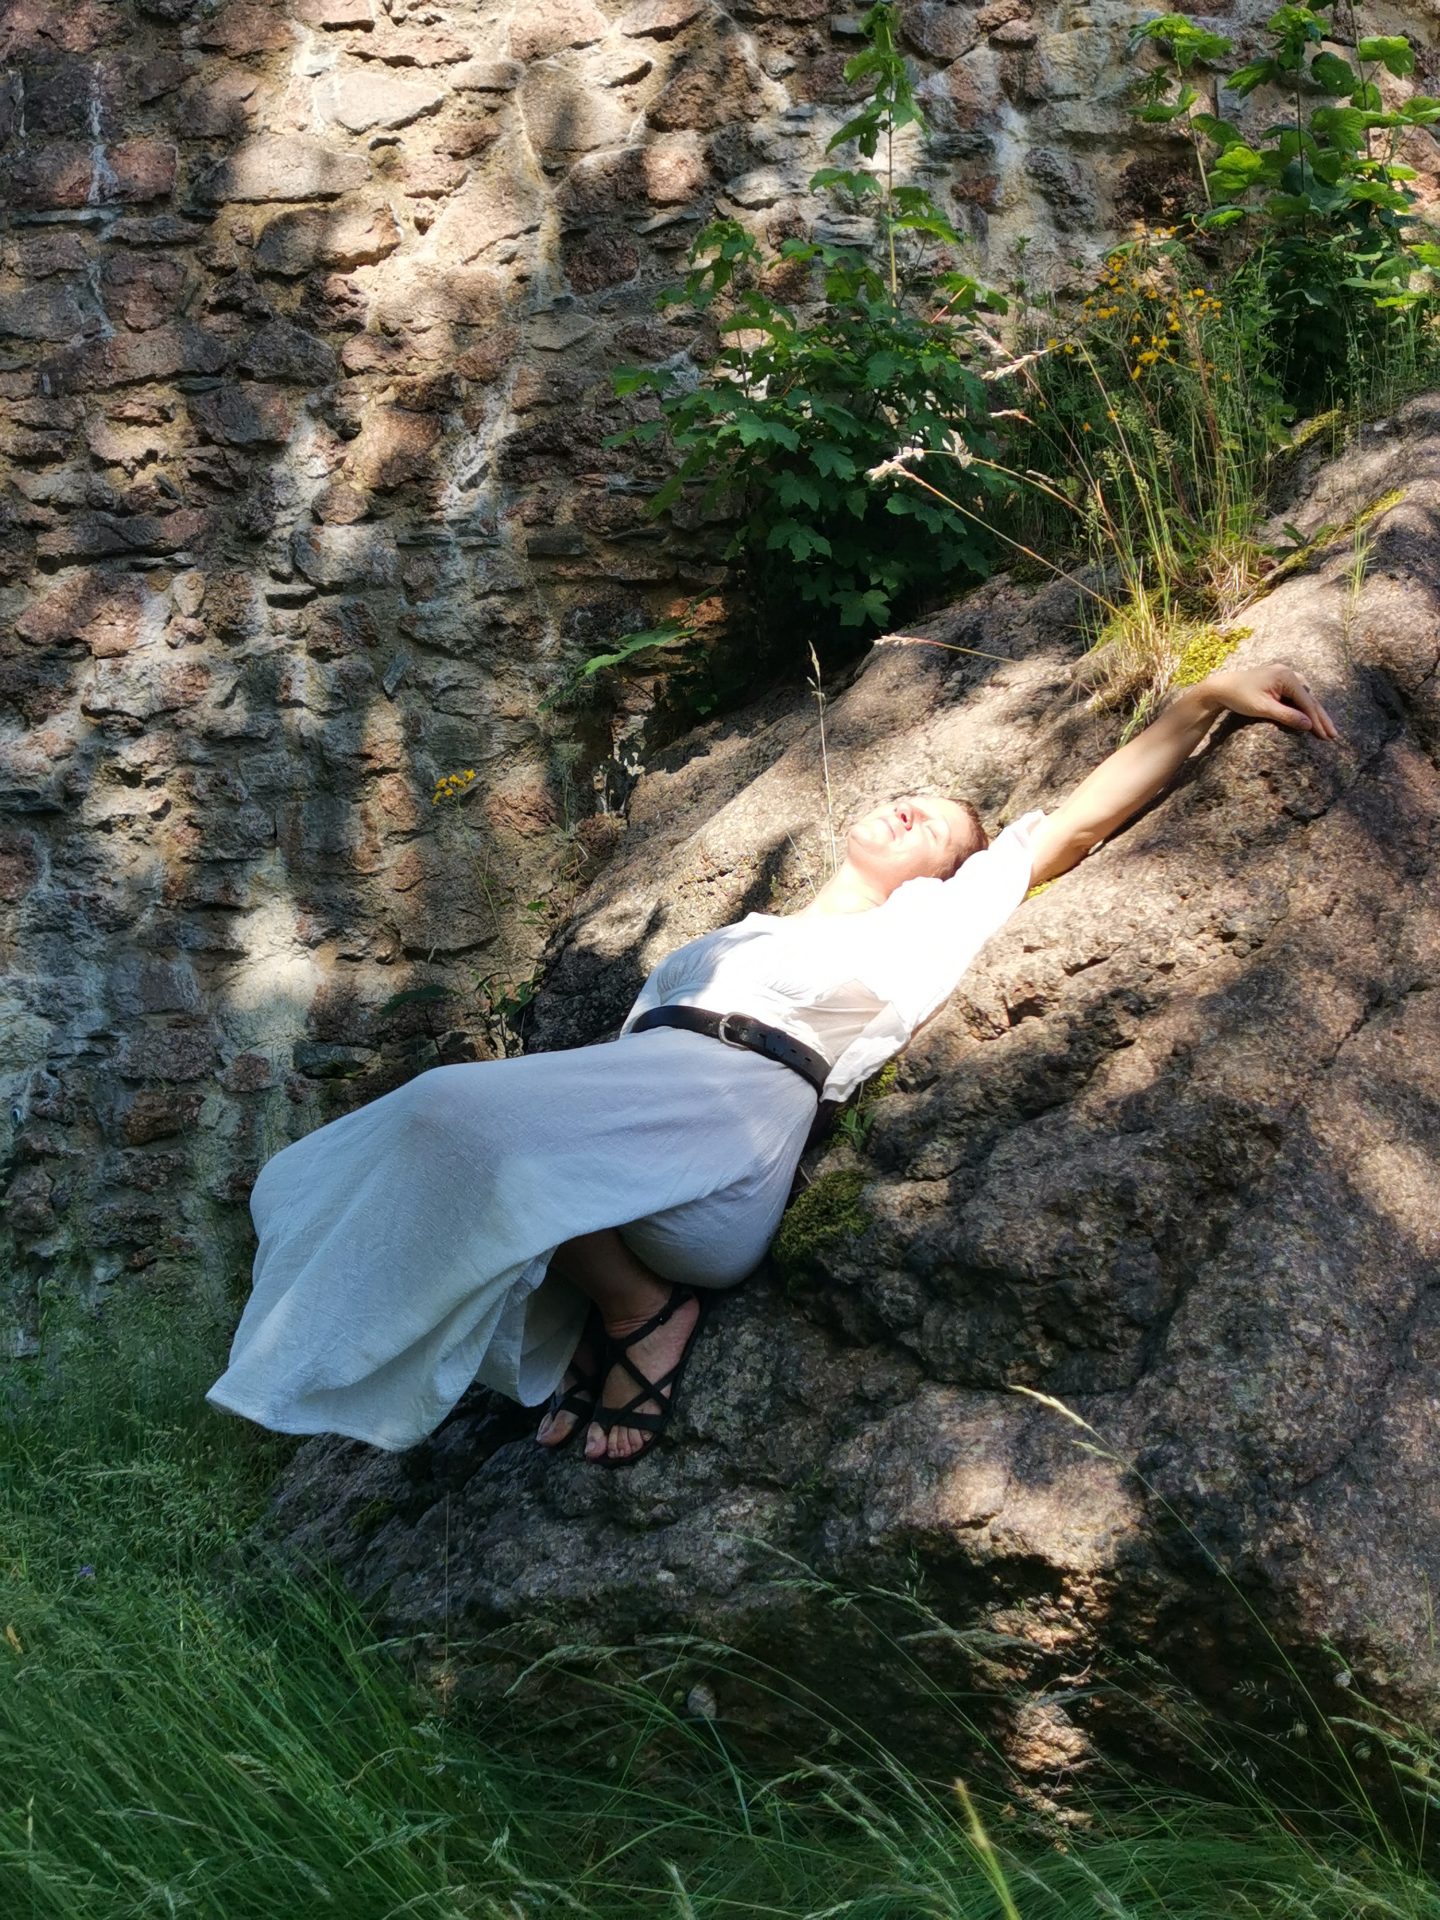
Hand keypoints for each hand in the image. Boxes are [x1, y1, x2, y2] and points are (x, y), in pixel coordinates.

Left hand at [1202, 663, 1338, 739]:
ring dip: (1315, 713)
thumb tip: (1308, 725)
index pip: (1307, 702)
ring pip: (1305, 698)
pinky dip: (1304, 708)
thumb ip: (1286, 716)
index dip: (1317, 720)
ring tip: (1326, 729)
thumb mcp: (1263, 708)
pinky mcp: (1279, 681)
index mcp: (1286, 676)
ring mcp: (1284, 676)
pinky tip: (1310, 718)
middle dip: (1321, 718)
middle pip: (1309, 699)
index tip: (1326, 736)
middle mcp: (1288, 673)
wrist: (1221, 687)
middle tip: (1334, 735)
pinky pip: (1296, 696)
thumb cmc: (1239, 697)